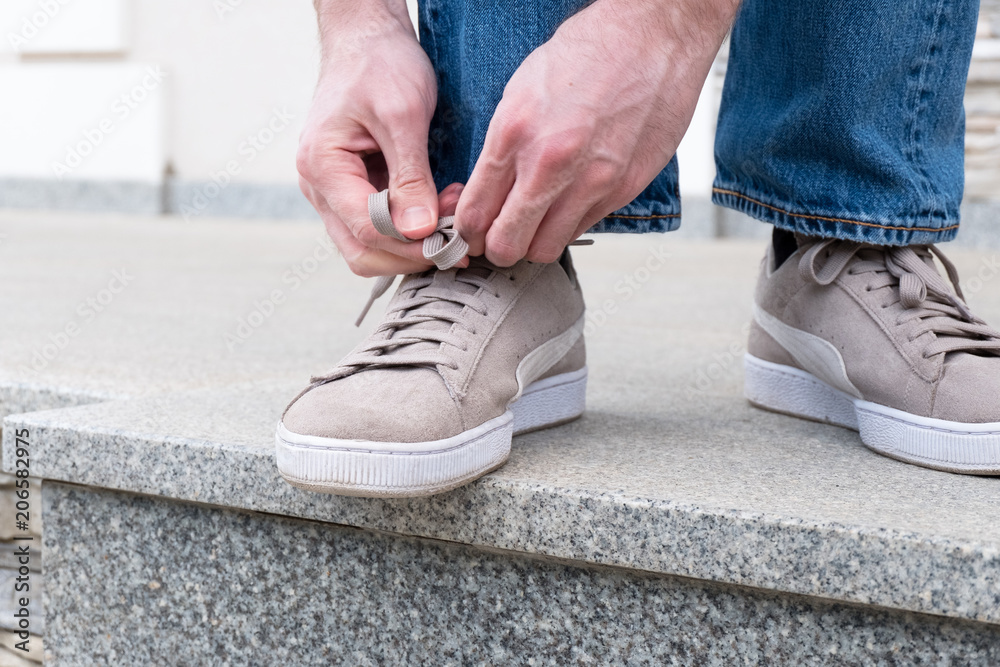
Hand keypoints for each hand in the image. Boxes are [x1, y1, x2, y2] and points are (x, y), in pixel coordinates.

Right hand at [297, 1, 465, 276]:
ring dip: (414, 244)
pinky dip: (411, 228)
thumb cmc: (380, 64)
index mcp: (322, 166)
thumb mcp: (403, 115)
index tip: (453, 240)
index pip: (367, 231)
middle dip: (413, 253)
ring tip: (452, 217)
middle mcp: (320, 187)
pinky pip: (379, 227)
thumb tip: (420, 232)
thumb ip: (411, 176)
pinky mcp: (353, 190)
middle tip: (457, 237)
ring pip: (370, 246)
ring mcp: (334, 192)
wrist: (367, 39)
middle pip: (363, 251)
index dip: (413, 245)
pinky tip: (440, 207)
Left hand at [455, 0, 739, 265]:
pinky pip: (583, 229)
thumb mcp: (521, 92)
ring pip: (546, 249)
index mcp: (514, 133)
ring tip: (536, 224)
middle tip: (499, 237)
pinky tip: (569, 203)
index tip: (471, 232)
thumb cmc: (587, 54)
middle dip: (496, 247)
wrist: (653, 36)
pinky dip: (569, 225)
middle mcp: (550, 163)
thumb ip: (503, 148)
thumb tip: (488, 192)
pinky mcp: (623, 188)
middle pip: (506, 245)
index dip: (467, 233)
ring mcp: (590, 181)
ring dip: (534, 243)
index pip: (475, 214)